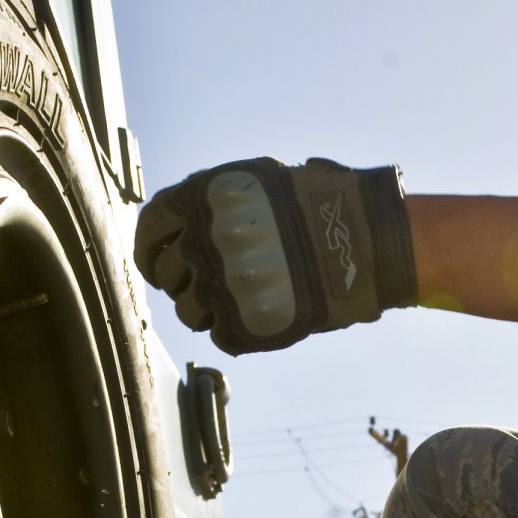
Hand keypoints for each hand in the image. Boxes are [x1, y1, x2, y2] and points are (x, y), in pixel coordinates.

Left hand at [133, 157, 414, 354]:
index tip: (158, 259)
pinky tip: (262, 312)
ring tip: (243, 297)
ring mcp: (219, 289)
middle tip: (211, 279)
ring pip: (189, 311)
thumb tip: (176, 225)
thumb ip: (211, 203)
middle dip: (182, 279)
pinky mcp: (241, 326)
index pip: (150, 229)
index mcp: (201, 201)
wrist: (367, 242)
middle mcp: (202, 245)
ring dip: (208, 307)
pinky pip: (220, 335)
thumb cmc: (318, 204)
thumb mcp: (258, 182)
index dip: (150, 247)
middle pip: (166, 275)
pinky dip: (235, 329)